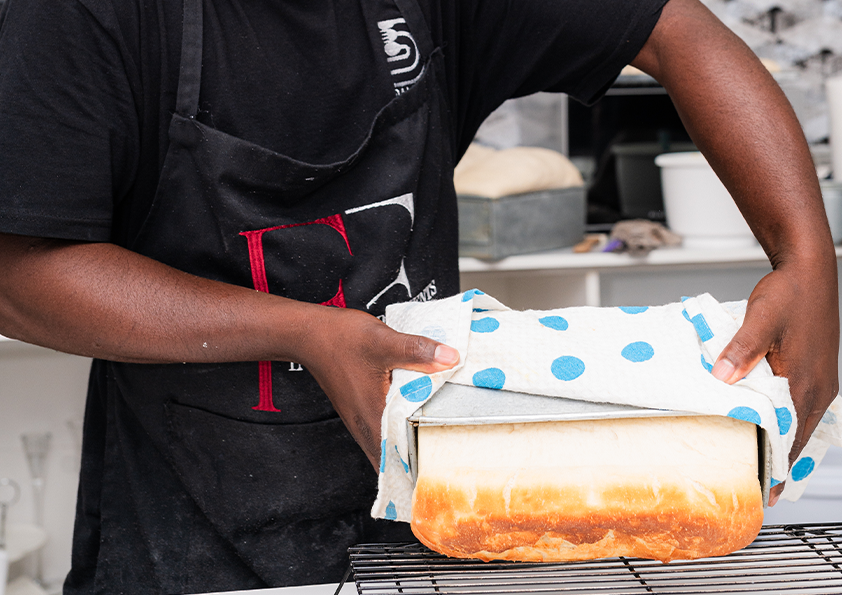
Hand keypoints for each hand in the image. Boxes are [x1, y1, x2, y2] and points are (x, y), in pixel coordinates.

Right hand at [297, 306, 458, 468]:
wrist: (310, 334)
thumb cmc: (339, 340)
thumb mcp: (383, 342)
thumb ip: (417, 351)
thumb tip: (450, 358)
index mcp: (373, 419)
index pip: (400, 463)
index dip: (422, 470)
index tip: (446, 472)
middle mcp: (366, 427)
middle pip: (397, 461)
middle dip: (421, 463)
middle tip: (450, 459)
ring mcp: (362, 421)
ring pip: (390, 448)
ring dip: (411, 448)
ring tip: (439, 442)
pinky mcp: (362, 411)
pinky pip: (385, 432)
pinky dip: (401, 432)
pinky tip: (416, 418)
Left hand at [712, 261, 838, 504]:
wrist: (809, 272)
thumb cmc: (789, 294)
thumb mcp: (760, 320)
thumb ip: (741, 350)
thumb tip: (723, 378)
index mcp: (806, 381)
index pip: (792, 436)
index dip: (777, 464)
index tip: (766, 489)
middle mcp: (818, 386)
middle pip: (797, 436)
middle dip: (778, 460)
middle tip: (760, 484)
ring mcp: (819, 380)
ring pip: (799, 422)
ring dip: (781, 441)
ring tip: (762, 461)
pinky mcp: (815, 371)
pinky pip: (800, 406)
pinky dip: (785, 420)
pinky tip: (770, 424)